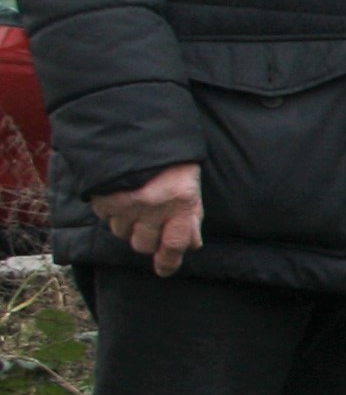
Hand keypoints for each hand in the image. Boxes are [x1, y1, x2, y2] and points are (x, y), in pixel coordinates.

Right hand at [90, 162, 202, 276]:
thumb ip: (191, 213)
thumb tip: (192, 244)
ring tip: (134, 204)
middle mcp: (153, 205)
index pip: (176, 244)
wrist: (134, 125)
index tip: (164, 269)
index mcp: (182, 200)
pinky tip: (119, 195)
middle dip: (147, 240)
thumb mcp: (190, 180)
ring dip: (128, 225)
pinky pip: (105, 218)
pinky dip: (111, 212)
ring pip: (122, 233)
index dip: (169, 262)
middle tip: (149, 225)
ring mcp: (126, 202)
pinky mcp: (103, 197)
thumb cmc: (169, 154)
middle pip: (144, 244)